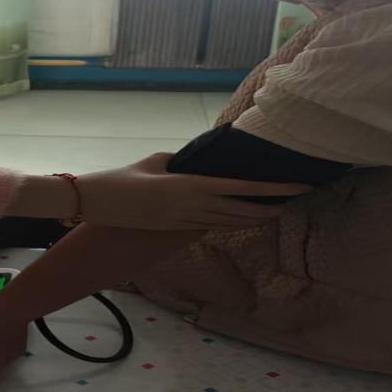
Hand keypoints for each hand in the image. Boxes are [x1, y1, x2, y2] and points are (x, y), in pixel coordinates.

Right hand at [68, 153, 309, 229]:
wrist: (94, 202)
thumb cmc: (121, 178)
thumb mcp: (154, 162)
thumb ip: (179, 162)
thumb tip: (194, 163)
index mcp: (190, 187)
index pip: (242, 189)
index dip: (272, 189)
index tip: (296, 187)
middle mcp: (192, 207)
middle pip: (241, 212)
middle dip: (269, 208)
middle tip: (292, 201)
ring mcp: (183, 222)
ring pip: (228, 223)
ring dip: (252, 219)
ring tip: (273, 211)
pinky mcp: (174, 230)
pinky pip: (209, 226)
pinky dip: (228, 222)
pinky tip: (237, 218)